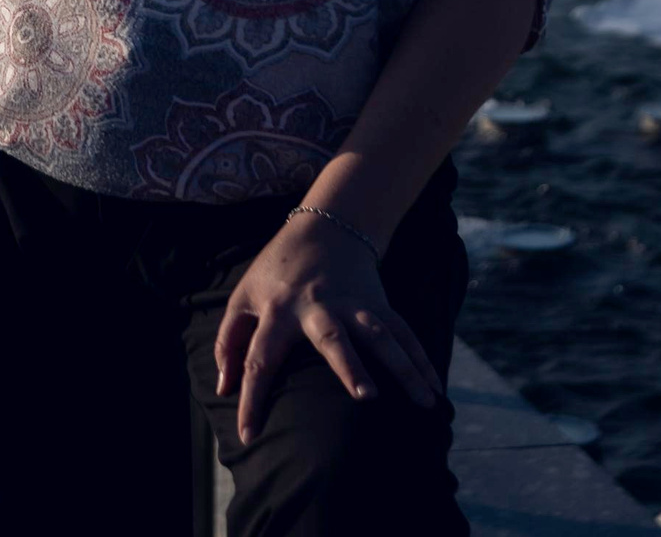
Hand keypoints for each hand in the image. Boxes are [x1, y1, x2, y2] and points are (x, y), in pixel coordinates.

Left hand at [214, 214, 442, 445]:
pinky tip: (436, 388)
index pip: (259, 358)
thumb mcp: (243, 297)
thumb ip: (229, 342)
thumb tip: (224, 388)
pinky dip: (421, 359)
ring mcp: (353, 304)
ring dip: (404, 368)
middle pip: (333, 338)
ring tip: (425, 402)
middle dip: (349, 366)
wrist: (323, 227)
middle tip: (366, 397)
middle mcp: (317, 307)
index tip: (247, 434)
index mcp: (278, 310)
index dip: (251, 396)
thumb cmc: (276, 272)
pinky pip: (404, 333)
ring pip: (381, 336)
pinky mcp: (378, 303)